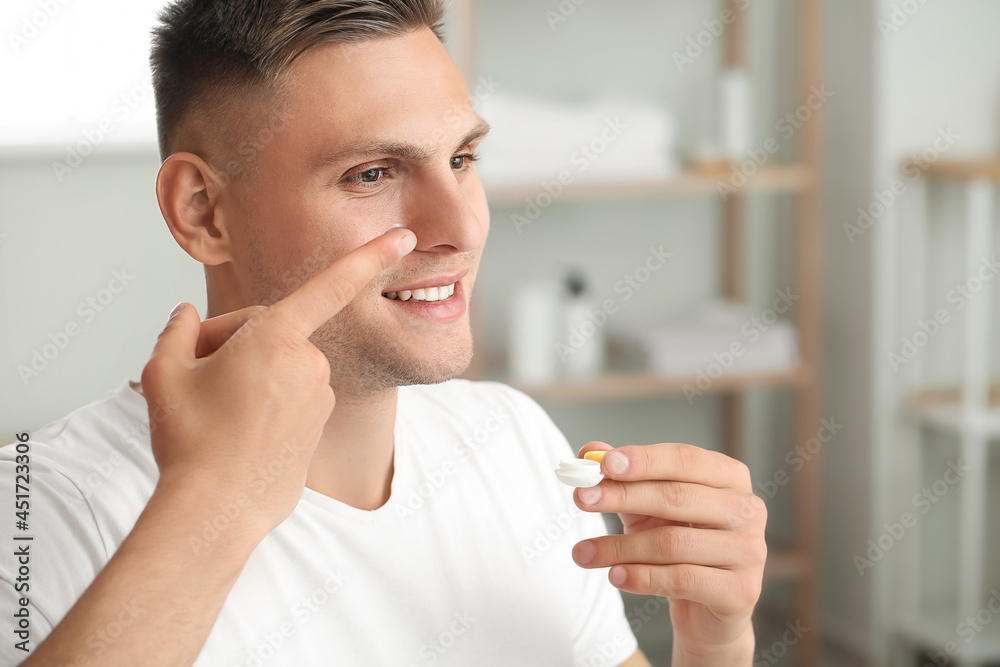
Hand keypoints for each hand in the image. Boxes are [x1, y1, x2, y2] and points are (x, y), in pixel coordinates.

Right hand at [139, 228, 416, 537]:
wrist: (216, 512)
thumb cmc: (190, 440)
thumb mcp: (163, 371)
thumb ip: (178, 331)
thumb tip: (187, 317)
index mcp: (277, 337)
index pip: (330, 285)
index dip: (369, 257)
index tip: (403, 238)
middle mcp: (309, 364)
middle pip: (274, 333)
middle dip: (238, 344)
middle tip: (197, 379)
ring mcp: (319, 399)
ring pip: (282, 368)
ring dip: (253, 377)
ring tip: (217, 414)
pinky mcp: (319, 427)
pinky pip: (291, 400)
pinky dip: (268, 405)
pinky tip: (238, 433)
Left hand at [571, 441, 765, 660]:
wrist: (705, 611)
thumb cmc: (679, 546)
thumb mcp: (646, 507)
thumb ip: (622, 478)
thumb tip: (588, 451)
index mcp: (729, 478)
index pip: (684, 460)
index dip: (643, 460)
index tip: (603, 463)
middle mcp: (747, 509)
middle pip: (677, 497)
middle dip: (623, 496)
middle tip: (581, 498)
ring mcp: (749, 551)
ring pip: (672, 542)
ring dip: (620, 546)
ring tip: (582, 553)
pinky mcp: (741, 591)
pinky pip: (682, 579)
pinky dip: (641, 577)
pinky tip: (614, 575)